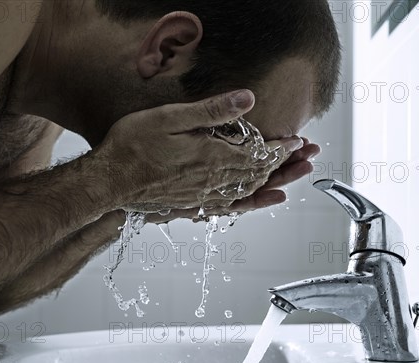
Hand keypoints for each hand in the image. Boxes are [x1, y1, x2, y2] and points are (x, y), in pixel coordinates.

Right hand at [89, 90, 303, 211]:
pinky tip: (268, 199)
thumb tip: (247, 99)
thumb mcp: (170, 118)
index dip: (281, 147)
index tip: (298, 140)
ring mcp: (206, 196)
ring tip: (297, 174)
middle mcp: (214, 180)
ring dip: (277, 180)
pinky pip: (234, 206)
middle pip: (261, 173)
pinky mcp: (196, 205)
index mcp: (211, 156)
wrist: (109, 182)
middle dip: (287, 163)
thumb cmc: (133, 147)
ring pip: (252, 189)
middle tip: (309, 156)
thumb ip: (212, 111)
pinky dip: (256, 202)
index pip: (258, 153)